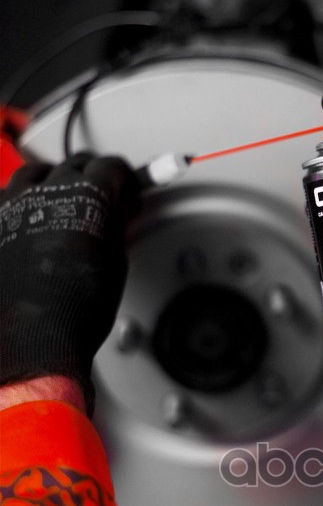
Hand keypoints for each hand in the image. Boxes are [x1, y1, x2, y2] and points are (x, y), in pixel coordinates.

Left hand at [0, 153, 138, 414]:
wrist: (30, 341)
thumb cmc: (73, 311)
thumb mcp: (115, 265)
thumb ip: (115, 229)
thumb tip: (116, 216)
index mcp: (85, 195)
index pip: (111, 167)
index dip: (125, 179)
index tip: (127, 190)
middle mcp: (44, 191)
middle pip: (73, 164)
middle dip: (91, 177)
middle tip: (101, 198)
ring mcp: (11, 204)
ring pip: (34, 175)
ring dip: (52, 184)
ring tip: (61, 206)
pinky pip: (6, 199)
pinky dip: (21, 206)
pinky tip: (29, 225)